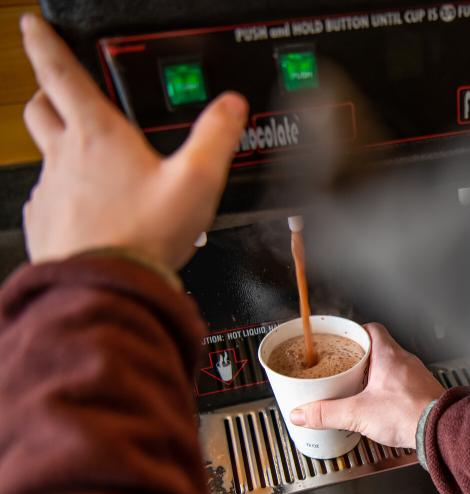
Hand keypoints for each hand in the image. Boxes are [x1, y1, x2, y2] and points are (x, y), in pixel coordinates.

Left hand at [20, 14, 247, 269]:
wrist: (108, 287)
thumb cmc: (145, 235)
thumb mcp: (197, 180)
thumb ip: (216, 136)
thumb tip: (230, 106)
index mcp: (98, 135)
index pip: (60, 71)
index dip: (44, 41)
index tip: (33, 26)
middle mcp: (64, 157)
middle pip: (40, 107)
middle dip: (47, 92)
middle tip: (61, 92)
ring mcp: (50, 191)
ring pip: (44, 155)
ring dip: (61, 150)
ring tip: (92, 166)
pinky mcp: (45, 224)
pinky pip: (48, 200)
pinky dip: (64, 196)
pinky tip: (90, 212)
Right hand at [290, 323, 444, 449]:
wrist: (440, 431)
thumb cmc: (409, 414)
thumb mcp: (358, 413)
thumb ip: (327, 413)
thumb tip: (302, 413)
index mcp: (389, 355)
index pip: (371, 329)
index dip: (354, 333)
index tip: (340, 339)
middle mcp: (405, 362)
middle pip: (379, 349)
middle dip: (359, 358)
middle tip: (343, 368)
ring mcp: (416, 377)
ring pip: (391, 367)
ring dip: (374, 375)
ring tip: (357, 388)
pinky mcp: (422, 393)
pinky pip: (402, 384)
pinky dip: (388, 390)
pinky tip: (380, 405)